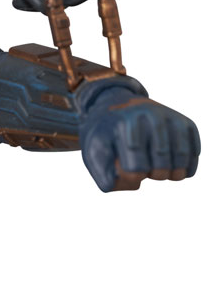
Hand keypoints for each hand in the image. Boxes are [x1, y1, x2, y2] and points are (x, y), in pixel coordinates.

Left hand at [79, 90, 199, 191]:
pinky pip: (194, 154)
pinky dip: (186, 168)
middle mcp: (151, 116)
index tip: (124, 166)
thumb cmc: (106, 134)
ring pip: (181, 161)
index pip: (136, 167)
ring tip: (156, 166)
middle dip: (151, 175)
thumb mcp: (93, 151)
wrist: (118, 104)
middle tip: (143, 167)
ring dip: (170, 174)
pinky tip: (172, 167)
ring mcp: (171, 118)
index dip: (130, 175)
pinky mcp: (186, 123)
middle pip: (161, 167)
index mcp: (126, 124)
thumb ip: (105, 175)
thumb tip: (135, 183)